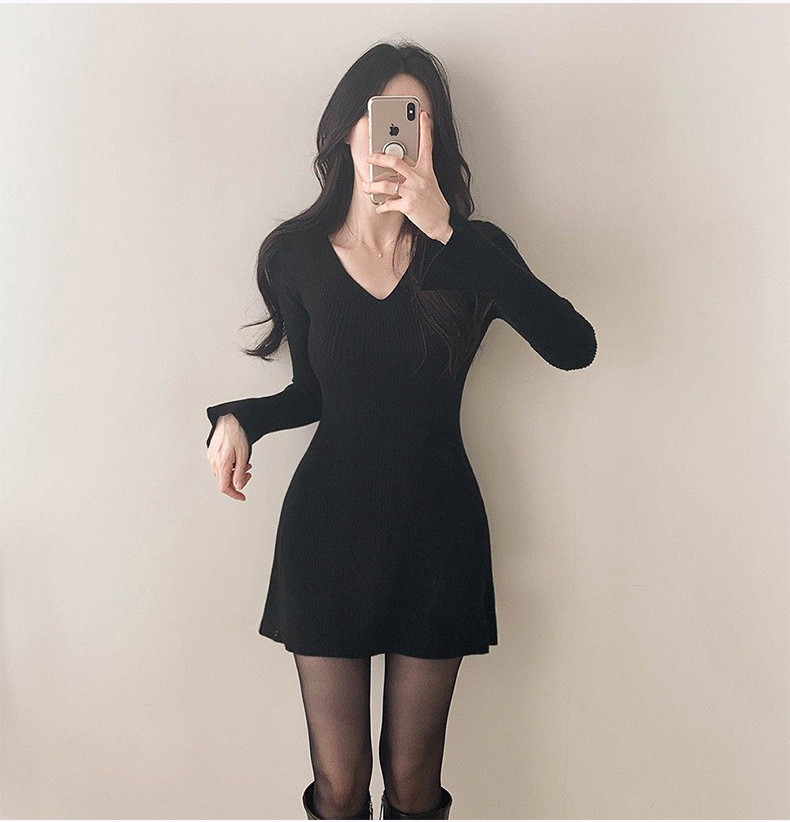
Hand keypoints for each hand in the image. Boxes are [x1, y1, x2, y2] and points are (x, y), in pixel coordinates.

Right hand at [207, 413, 251, 500]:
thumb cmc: (237, 433)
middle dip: (237, 481)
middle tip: (248, 474)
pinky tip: (237, 459)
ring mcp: (211, 457)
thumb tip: (238, 486)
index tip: (241, 497)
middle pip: (224, 481)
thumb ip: (240, 473)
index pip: (224, 487)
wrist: (231, 419)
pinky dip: (230, 466)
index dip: (234, 494)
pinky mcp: (212, 452)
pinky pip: (220, 465)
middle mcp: (213, 461)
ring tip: (245, 464)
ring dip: (234, 472)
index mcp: (221, 464)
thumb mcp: (243, 455)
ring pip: (223, 473)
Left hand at [362, 110, 452, 242]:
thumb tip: (397, 167)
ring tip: (366, 186)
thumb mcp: (429, 182)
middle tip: (369, 158)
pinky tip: (378, 207)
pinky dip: (381, 206)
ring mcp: (414, 192)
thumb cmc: (433, 202)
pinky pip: (389, 204)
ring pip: (387, 185)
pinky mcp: (408, 206)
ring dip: (372, 186)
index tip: (422, 115)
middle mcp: (420, 178)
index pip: (427, 145)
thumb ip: (416, 172)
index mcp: (426, 170)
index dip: (425, 129)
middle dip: (379, 158)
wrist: (442, 222)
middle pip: (396, 162)